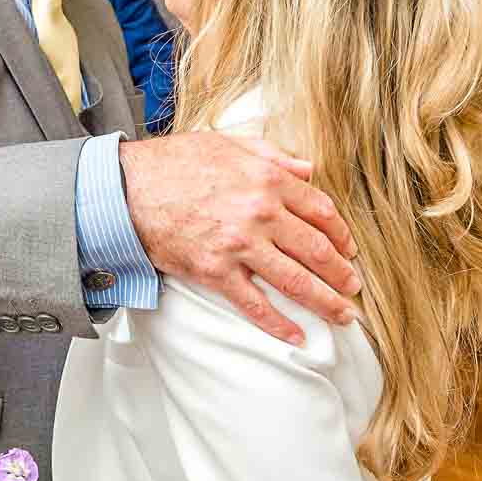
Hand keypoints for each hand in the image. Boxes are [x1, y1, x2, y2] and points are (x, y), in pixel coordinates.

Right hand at [119, 133, 360, 344]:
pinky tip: (298, 337)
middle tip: (354, 287)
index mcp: (268, 179)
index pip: (322, 210)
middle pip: (316, 250)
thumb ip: (272, 154)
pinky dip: (279, 325)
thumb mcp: (228, 143)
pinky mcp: (215, 272)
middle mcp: (261, 213)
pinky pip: (254, 304)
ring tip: (343, 317)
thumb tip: (308, 168)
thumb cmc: (175, 162)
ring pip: (295, 281)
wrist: (127, 188)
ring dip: (325, 302)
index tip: (349, 248)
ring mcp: (239, 245)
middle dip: (342, 273)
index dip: (341, 233)